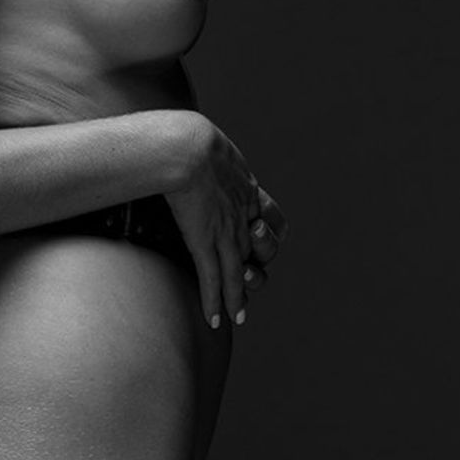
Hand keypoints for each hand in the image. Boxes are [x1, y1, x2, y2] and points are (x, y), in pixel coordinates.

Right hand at [166, 116, 287, 330]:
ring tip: (238, 317)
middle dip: (256, 273)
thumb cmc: (190, 140)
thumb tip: (194, 149)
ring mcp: (225, 233)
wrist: (186, 147)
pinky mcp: (204, 242)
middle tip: (249, 286)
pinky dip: (214, 302)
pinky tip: (213, 319)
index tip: (258, 245)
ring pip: (237, 274)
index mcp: (249, 194)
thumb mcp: (211, 146)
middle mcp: (242, 218)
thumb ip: (211, 158)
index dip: (269, 238)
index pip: (273, 223)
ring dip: (238, 299)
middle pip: (260, 255)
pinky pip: (213, 280)